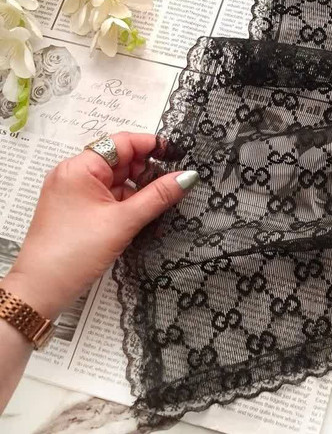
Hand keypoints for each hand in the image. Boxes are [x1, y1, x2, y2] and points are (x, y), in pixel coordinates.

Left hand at [0, 132, 197, 318]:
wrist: (41, 291)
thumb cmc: (75, 253)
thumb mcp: (124, 221)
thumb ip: (159, 195)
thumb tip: (188, 176)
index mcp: (79, 168)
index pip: (122, 143)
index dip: (151, 146)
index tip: (177, 154)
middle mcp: (73, 174)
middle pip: (120, 160)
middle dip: (145, 172)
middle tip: (169, 186)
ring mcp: (73, 191)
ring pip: (116, 180)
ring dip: (137, 189)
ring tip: (156, 205)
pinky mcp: (75, 208)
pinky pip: (107, 195)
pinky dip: (125, 202)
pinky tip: (140, 215)